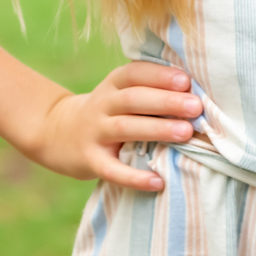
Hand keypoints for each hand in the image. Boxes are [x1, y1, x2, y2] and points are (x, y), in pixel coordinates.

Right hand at [28, 62, 201, 191]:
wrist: (58, 133)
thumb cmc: (108, 111)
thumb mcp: (120, 93)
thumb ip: (150, 90)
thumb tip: (197, 93)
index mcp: (113, 84)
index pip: (135, 73)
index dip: (159, 76)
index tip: (186, 80)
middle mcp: (102, 104)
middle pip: (133, 99)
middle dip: (166, 102)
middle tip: (196, 107)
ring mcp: (95, 133)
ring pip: (126, 128)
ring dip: (157, 130)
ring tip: (186, 133)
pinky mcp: (90, 160)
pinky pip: (112, 170)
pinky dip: (134, 177)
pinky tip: (158, 182)